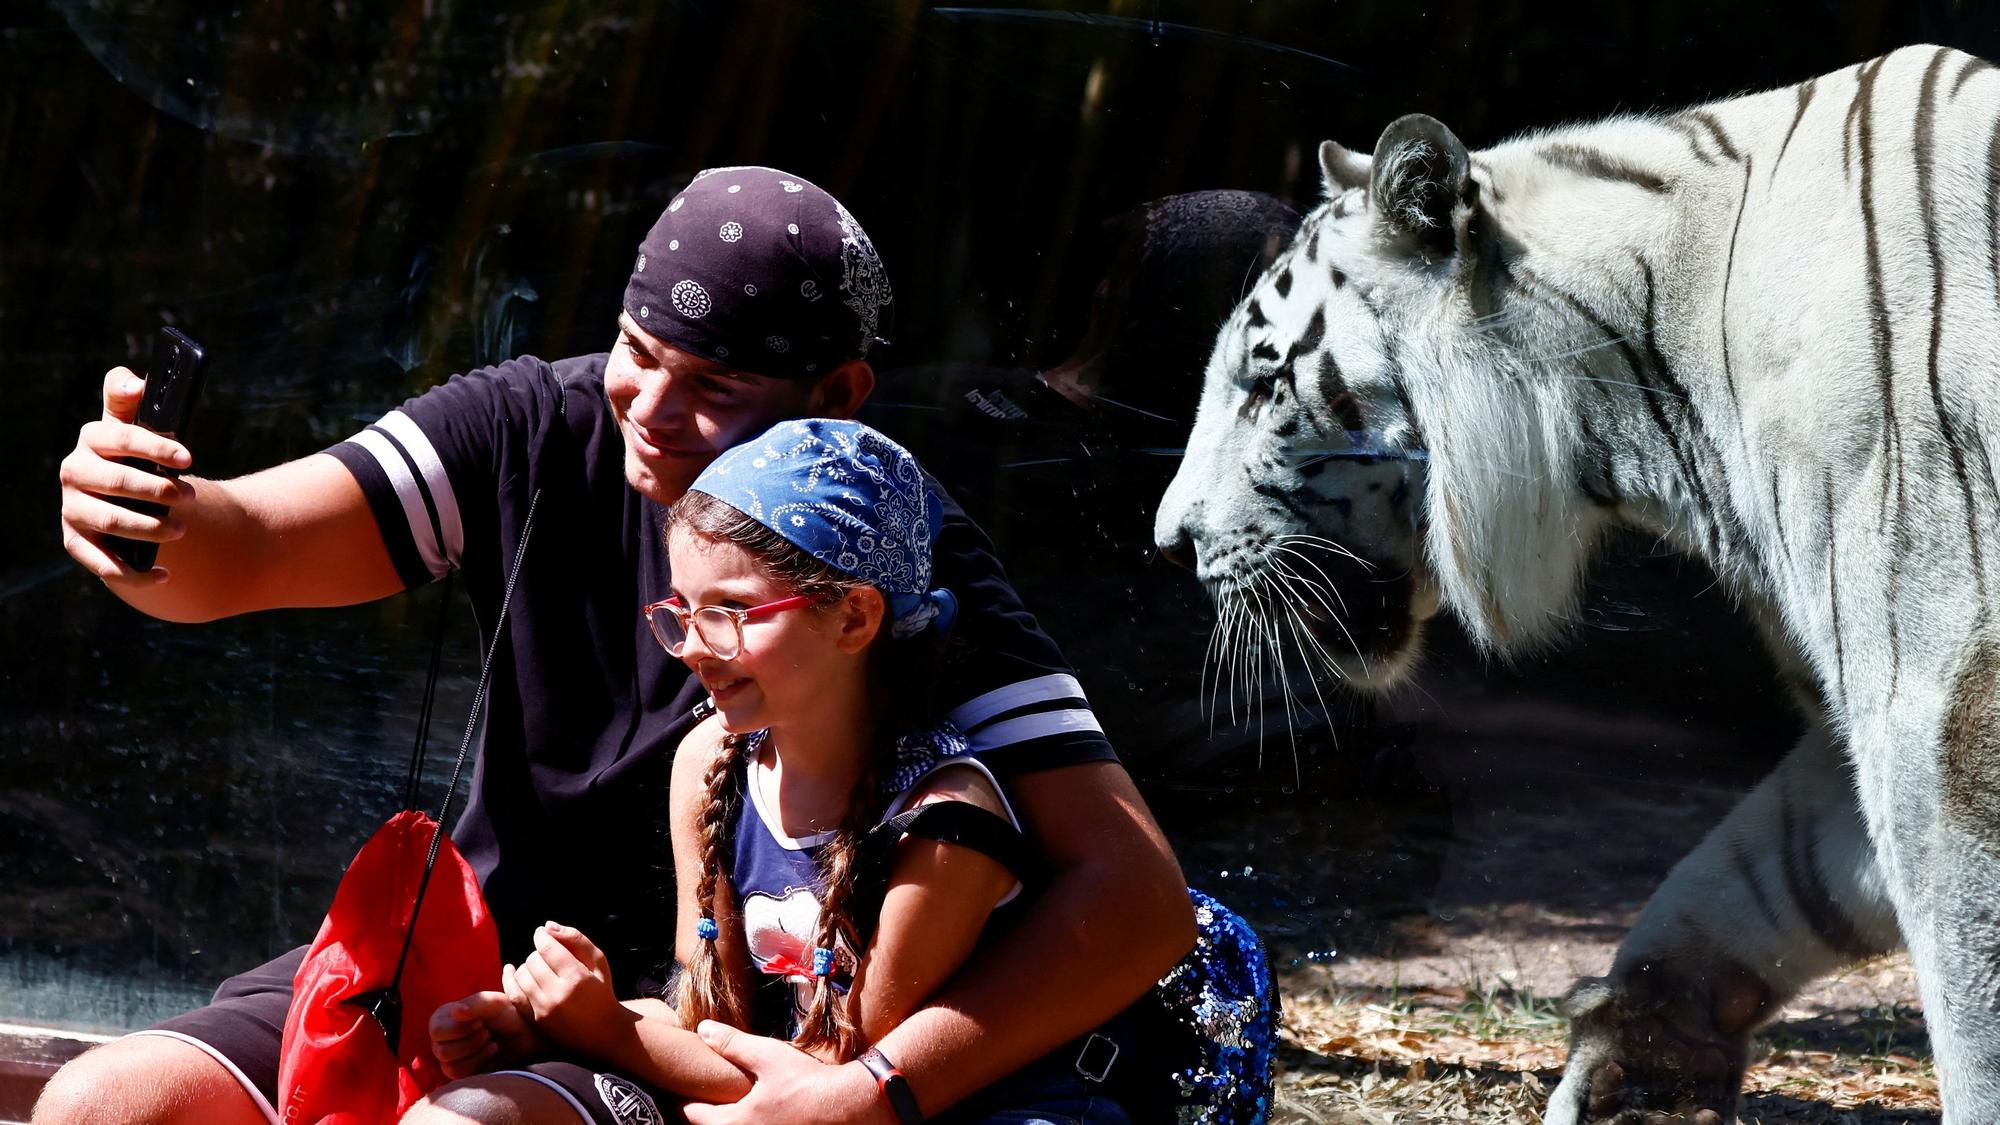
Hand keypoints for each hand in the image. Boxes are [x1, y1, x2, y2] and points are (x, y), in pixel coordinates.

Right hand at [57, 366, 192, 580]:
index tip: (190, 459)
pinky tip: (165, 574)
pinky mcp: (77, 543)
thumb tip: (136, 382)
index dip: (156, 447)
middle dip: (158, 490)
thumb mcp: (132, 426)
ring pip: (110, 521)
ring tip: (182, 528)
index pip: (121, 437)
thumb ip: (128, 401)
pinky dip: (136, 574)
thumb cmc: (134, 457)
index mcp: (92, 440)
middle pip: (117, 482)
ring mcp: (73, 510)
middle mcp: (74, 473)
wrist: (123, 500)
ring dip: (149, 527)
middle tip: (190, 496)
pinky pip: (104, 564)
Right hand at [428, 990, 541, 1078]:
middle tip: (486, 1032)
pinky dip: (479, 1063)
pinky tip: (491, 1050)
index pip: (437, 1031)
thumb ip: (476, 1003)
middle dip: (470, 1042)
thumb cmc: (507, 1015)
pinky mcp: (460, 1072)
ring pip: (449, 1066)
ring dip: (475, 1052)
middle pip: (441, 1051)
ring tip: (491, 1041)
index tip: (480, 1022)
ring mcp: (449, 1058)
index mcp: (443, 1018)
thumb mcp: (495, 1003)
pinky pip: (460, 1076)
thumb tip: (455, 1012)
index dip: (460, 1029)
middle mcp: (441, 1038)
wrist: (525, 1035)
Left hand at [509, 921, 625, 1056]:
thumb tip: (547, 926)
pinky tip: (511, 971)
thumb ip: (576, 939)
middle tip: (547, 954)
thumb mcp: (599, 961)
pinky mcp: (535, 1020)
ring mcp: (544, 1009)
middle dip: (538, 953)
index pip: (547, 948)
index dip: (541, 936)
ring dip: (527, 966)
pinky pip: (514, 995)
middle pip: (533, 961)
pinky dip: (511, 980)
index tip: (542, 933)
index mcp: (576, 977)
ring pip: (521, 976)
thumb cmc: (602, 991)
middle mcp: (558, 994)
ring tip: (538, 966)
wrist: (603, 1031)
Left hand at [681, 1022, 892, 1124]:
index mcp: (735, 1122)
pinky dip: (750, 1122)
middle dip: (707, 1114)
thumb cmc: (807, 1082)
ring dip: (728, 1120)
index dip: (688, 1101)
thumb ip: (732, 1044)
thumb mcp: (767, 1056)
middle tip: (706, 1098)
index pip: (694, 1116)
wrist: (847, 1106)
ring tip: (730, 1105)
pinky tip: (759, 1111)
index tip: (686, 1092)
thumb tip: (702, 1030)